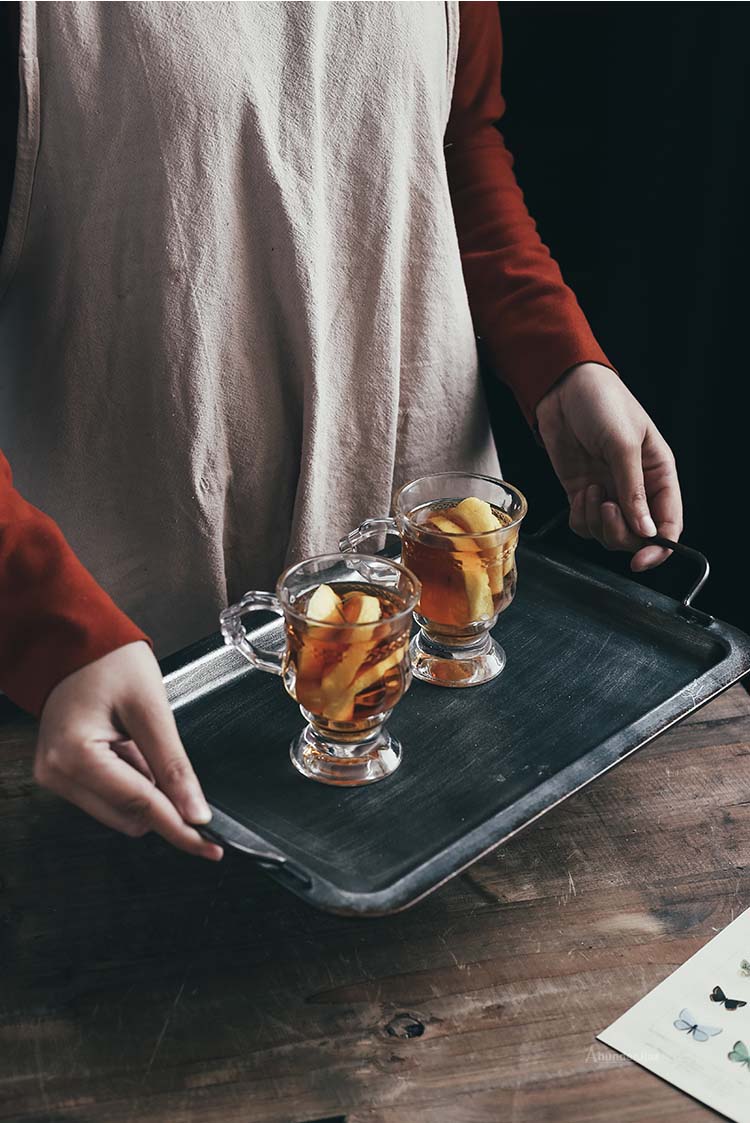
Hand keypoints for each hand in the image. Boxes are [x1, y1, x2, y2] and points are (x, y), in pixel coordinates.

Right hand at [34, 641, 222, 860]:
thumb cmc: (108, 660)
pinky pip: (109, 794)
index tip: (210, 846)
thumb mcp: (151, 708)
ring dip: (144, 785)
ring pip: (121, 810)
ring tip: (137, 737)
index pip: (140, 807)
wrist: (75, 641)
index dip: (180, 829)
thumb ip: (174, 764)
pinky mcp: (62, 773)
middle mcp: (57, 773)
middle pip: (130, 817)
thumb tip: (196, 812)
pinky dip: (130, 777)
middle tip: (166, 752)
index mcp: (75, 755)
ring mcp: (56, 775)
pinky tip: (127, 743)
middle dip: (161, 797)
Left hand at [536, 363, 682, 570]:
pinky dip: (580, 517)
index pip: (669, 524)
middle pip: (637, 537)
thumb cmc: (602, 403)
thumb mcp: (623, 443)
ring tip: (592, 491)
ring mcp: (609, 493)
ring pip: (608, 534)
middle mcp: (637, 488)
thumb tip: (646, 531)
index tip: (640, 560)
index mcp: (659, 474)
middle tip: (607, 508)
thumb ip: (634, 489)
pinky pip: (584, 525)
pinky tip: (580, 492)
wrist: (563, 390)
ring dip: (597, 522)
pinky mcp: (584, 494)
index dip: (658, 547)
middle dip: (619, 532)